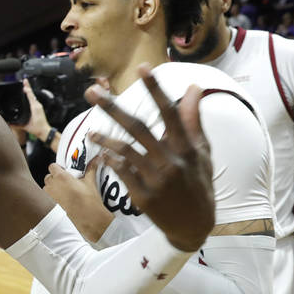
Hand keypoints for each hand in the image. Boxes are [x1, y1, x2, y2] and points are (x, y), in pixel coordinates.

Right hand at [22, 78, 51, 140]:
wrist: (44, 131)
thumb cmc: (37, 128)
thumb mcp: (26, 125)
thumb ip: (17, 124)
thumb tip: (9, 122)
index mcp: (34, 107)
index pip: (30, 95)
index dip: (27, 89)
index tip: (24, 84)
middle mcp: (37, 105)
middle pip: (32, 94)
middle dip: (28, 87)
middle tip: (24, 81)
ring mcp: (38, 106)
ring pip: (33, 96)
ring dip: (29, 91)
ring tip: (25, 86)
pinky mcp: (39, 109)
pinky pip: (34, 100)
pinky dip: (31, 96)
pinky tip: (28, 95)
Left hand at [44, 160, 110, 242]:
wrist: (88, 218)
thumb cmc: (88, 200)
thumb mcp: (90, 182)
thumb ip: (91, 168)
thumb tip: (96, 159)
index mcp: (61, 177)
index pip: (52, 166)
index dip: (58, 167)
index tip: (65, 170)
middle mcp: (53, 185)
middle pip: (48, 176)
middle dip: (55, 177)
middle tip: (66, 180)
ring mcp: (51, 196)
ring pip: (47, 187)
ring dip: (53, 186)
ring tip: (65, 189)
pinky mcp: (52, 205)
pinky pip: (49, 197)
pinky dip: (54, 196)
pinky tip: (65, 198)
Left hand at [86, 64, 213, 251]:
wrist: (194, 226)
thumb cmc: (198, 184)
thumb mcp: (202, 152)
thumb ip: (193, 120)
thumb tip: (194, 87)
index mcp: (187, 147)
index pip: (170, 112)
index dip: (156, 89)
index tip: (143, 67)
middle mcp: (171, 161)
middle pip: (138, 127)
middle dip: (113, 108)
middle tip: (92, 92)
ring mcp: (156, 180)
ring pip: (125, 150)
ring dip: (105, 138)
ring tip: (90, 131)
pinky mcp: (143, 196)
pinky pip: (122, 172)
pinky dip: (111, 160)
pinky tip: (103, 153)